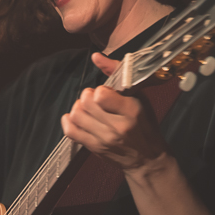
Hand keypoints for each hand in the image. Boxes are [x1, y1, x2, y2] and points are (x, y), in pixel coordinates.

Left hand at [61, 52, 169, 172]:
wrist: (146, 158)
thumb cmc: (145, 124)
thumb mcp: (139, 97)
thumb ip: (117, 74)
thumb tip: (96, 57)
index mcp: (131, 111)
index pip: (101, 95)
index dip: (99, 90)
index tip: (106, 92)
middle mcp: (117, 126)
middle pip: (85, 103)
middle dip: (88, 96)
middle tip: (96, 99)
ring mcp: (104, 139)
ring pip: (76, 115)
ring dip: (79, 108)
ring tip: (88, 109)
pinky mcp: (94, 148)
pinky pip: (70, 132)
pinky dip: (68, 121)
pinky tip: (76, 117)